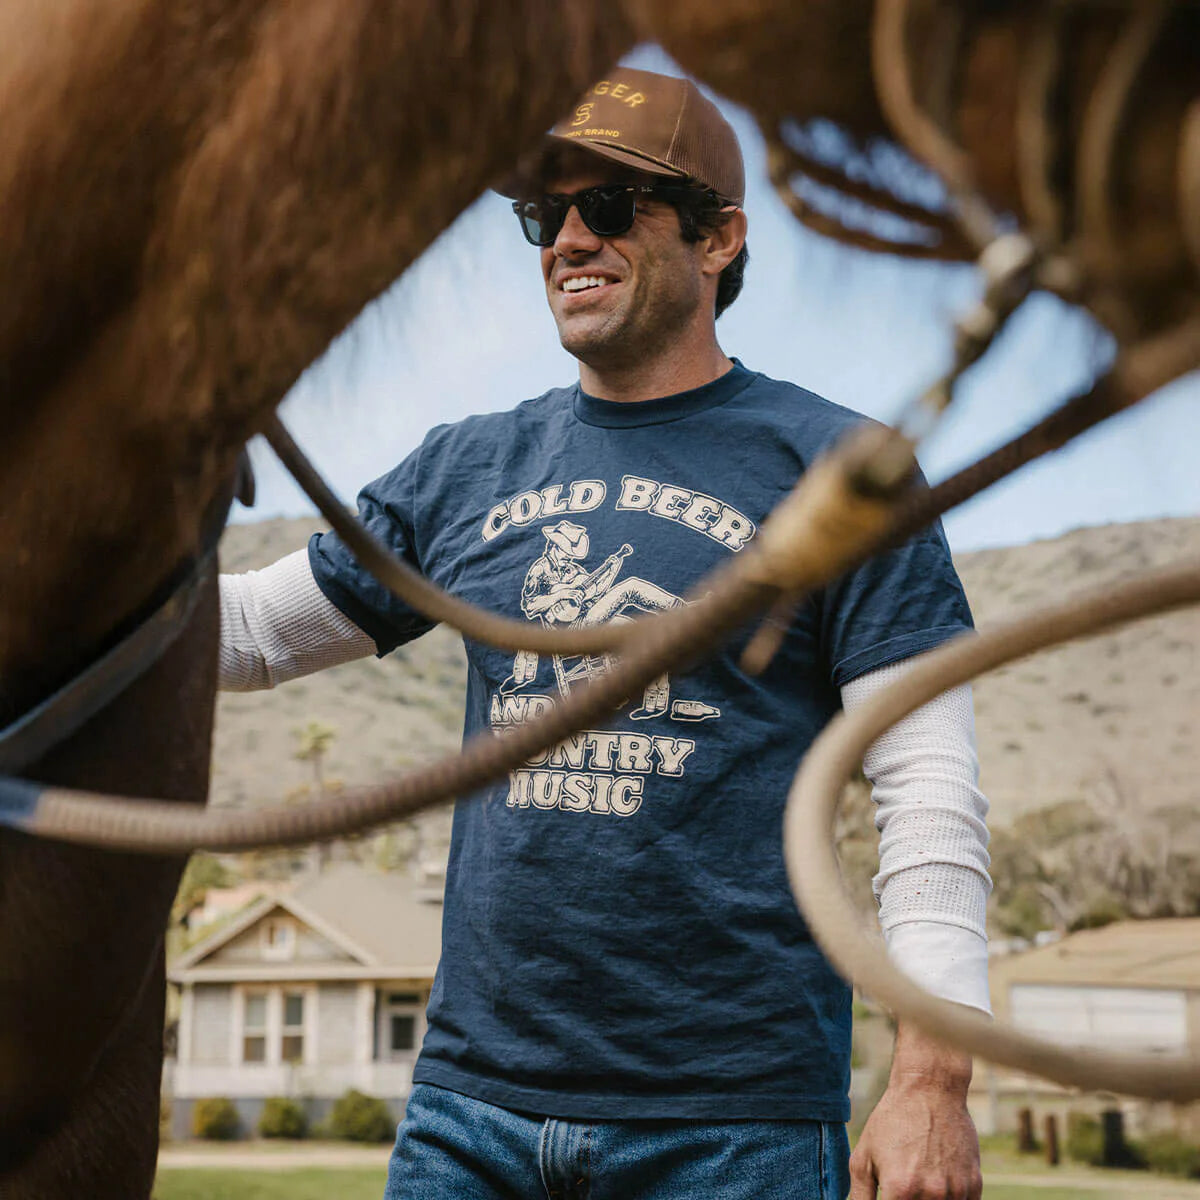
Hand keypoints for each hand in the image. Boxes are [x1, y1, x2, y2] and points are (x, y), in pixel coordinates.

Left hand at [849, 1022, 982, 1199]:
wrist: (930, 1090)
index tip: (889, 1194)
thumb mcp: (863, 1156)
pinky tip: (937, 1179)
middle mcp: (930, 1194)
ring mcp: (955, 1191)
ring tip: (921, 1175)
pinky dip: (948, 1199)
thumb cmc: (892, 1121)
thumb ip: (859, 1196)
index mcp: (899, 1188)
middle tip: (905, 1183)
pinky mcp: (974, 1186)